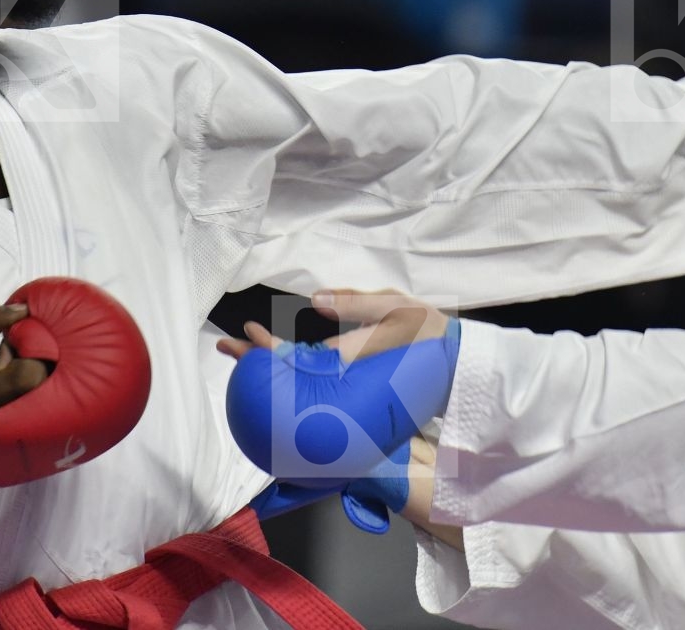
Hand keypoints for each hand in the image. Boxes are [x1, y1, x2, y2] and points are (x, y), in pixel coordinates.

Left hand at [217, 288, 452, 363]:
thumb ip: (355, 303)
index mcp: (346, 359)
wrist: (458, 364)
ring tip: (245, 352)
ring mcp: (350, 384)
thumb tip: (316, 299)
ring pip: (303, 377)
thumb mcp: (395, 307)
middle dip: (257, 360)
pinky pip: (320, 379)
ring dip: (273, 365)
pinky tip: (286, 363)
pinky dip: (298, 370)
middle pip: (291, 372)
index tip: (244, 333)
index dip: (265, 348)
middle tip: (226, 345)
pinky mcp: (358, 384)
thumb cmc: (428, 332)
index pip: (295, 359)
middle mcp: (343, 375)